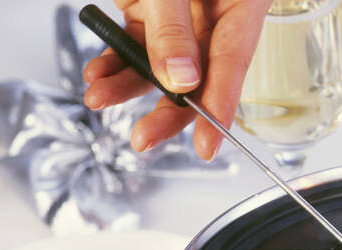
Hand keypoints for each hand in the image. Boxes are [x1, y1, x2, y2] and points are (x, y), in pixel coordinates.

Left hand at [82, 0, 272, 159]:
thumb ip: (173, 28)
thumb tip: (178, 78)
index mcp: (242, 3)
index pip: (234, 63)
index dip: (219, 107)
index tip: (208, 144)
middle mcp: (216, 17)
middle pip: (199, 77)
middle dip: (166, 109)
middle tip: (145, 135)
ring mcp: (183, 21)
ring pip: (162, 69)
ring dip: (128, 88)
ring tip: (101, 98)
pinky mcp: (152, 19)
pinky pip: (134, 49)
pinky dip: (114, 65)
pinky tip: (99, 75)